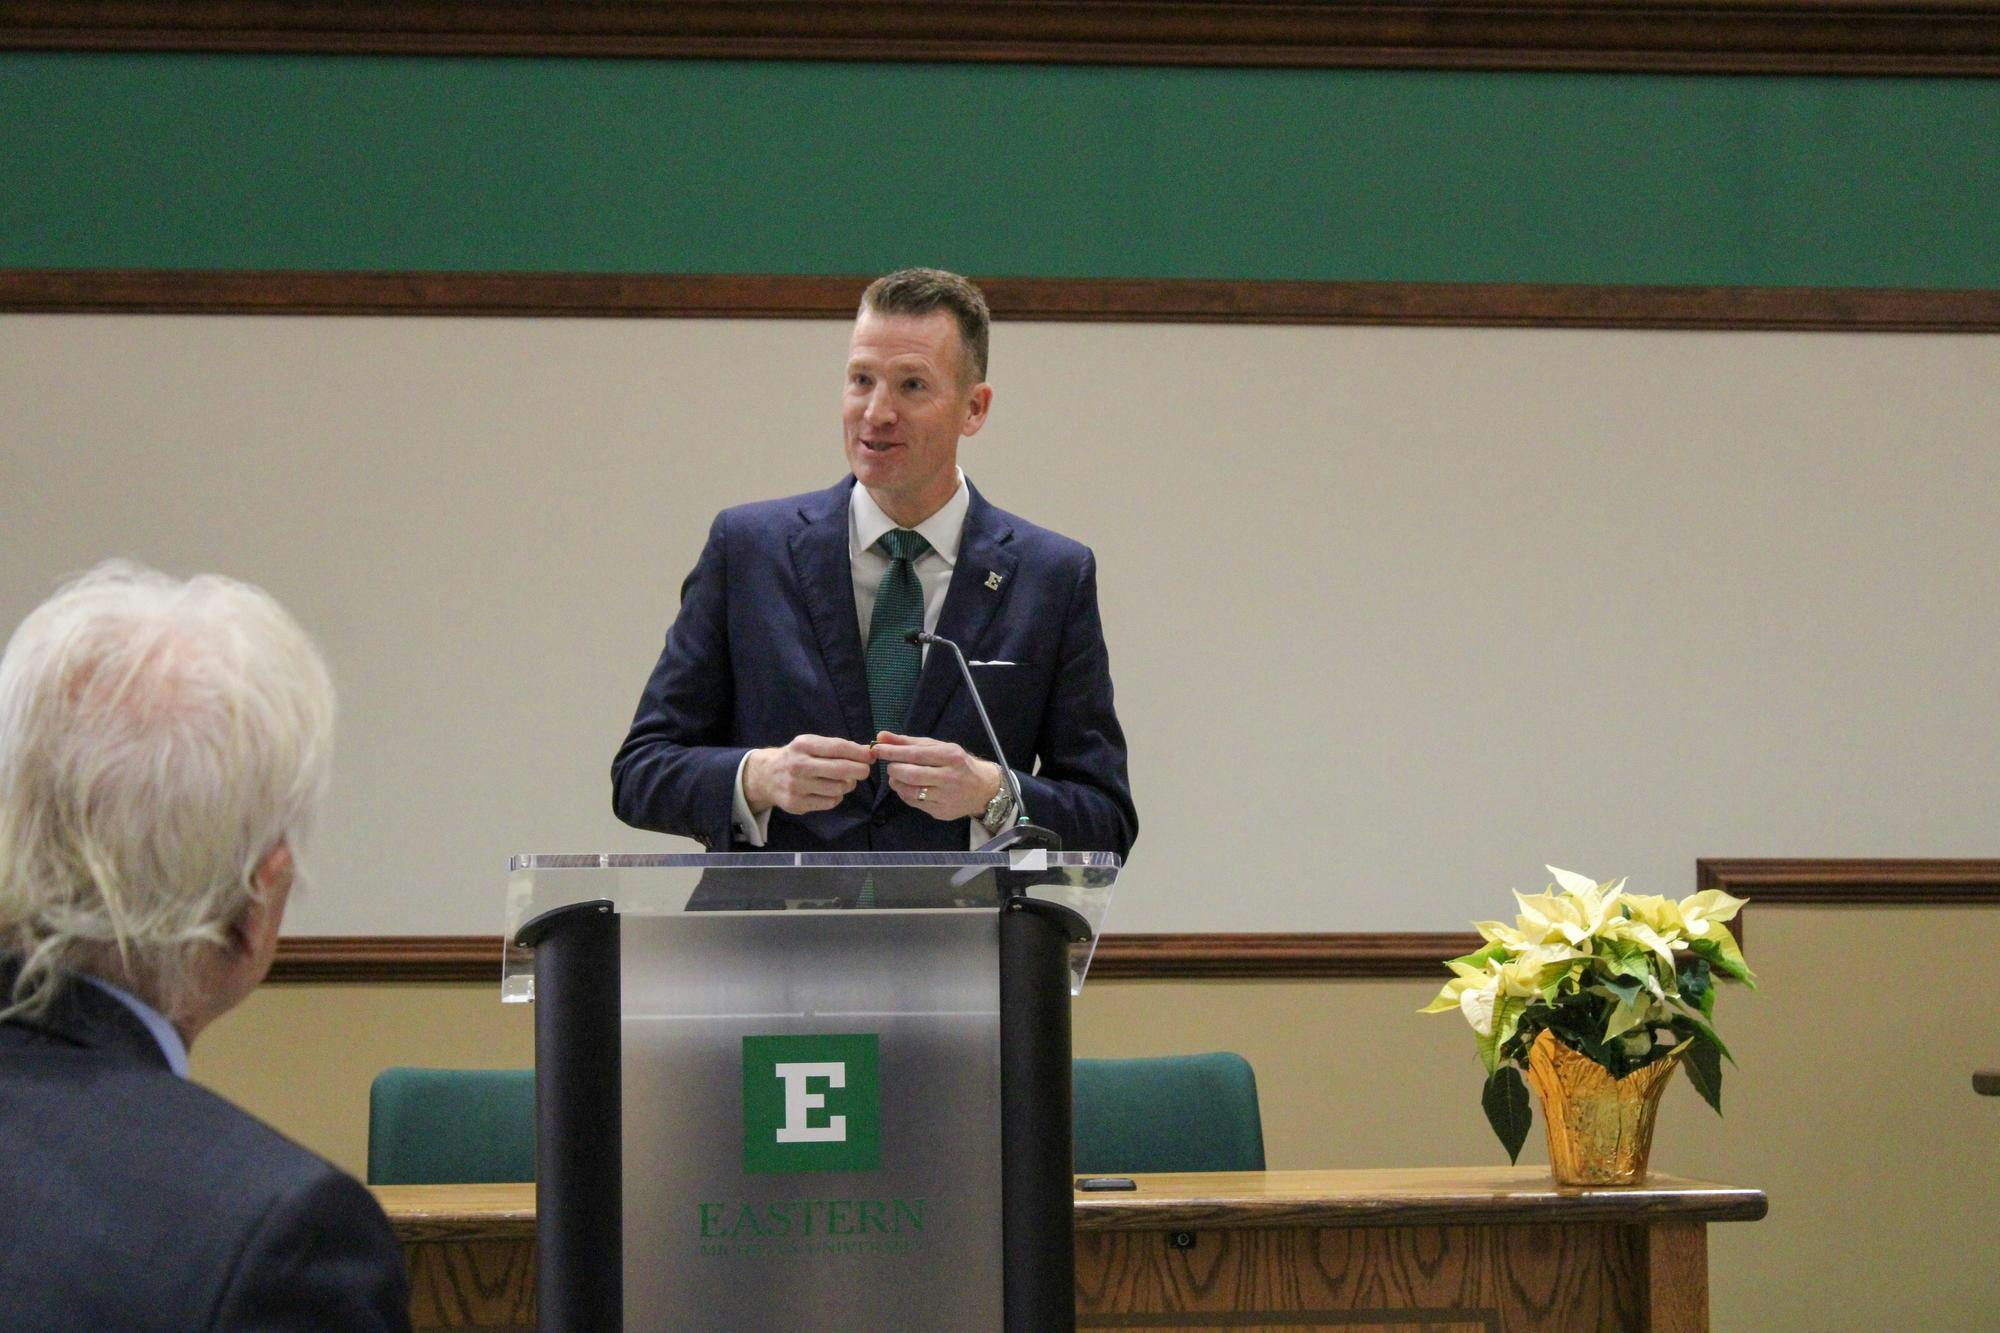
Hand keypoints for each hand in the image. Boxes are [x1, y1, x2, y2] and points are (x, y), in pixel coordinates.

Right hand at [743, 735, 873, 814]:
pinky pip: (830, 802)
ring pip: (838, 788)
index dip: (859, 752)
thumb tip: (868, 752)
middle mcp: (799, 765)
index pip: (838, 748)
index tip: (871, 755)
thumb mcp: (811, 744)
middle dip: (859, 770)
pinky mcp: (797, 804)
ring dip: (847, 785)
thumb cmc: (797, 757)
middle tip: (864, 771)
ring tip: (844, 781)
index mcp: (803, 745)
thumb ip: (837, 747)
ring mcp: (797, 786)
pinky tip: (830, 791)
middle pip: (840, 769)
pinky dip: (836, 797)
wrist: (766, 776)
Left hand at [872, 731, 1000, 821]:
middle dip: (894, 769)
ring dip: (897, 783)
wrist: (983, 788)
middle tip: (890, 766)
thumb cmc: (957, 763)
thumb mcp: (937, 747)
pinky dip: (905, 794)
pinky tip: (907, 788)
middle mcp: (950, 776)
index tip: (876, 749)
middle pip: (911, 774)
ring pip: (911, 792)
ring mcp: (946, 797)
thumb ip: (908, 742)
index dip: (892, 752)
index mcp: (950, 756)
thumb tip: (881, 736)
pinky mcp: (942, 812)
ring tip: (896, 777)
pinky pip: (915, 803)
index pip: (914, 754)